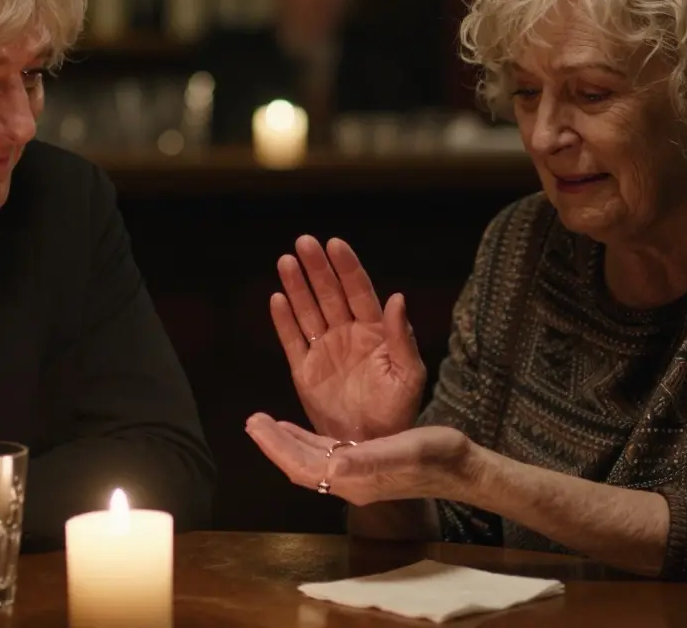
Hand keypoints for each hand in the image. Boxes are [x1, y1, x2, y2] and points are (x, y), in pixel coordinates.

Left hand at [245, 413, 473, 505]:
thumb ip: (368, 459)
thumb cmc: (436, 457)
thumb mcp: (403, 451)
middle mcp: (350, 481)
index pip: (303, 468)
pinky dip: (305, 440)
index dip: (277, 448)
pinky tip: (296, 430)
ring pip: (309, 460)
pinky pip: (325, 454)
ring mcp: (356, 474)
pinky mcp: (365, 463)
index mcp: (353, 480)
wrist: (461, 467)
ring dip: (285, 442)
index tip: (256, 427)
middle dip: (274, 444)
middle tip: (252, 420)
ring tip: (263, 422)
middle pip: (300, 465)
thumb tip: (334, 465)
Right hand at [270, 236, 425, 441]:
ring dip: (297, 286)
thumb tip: (397, 297)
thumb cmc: (396, 410)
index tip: (335, 244)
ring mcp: (324, 350)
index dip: (347, 267)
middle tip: (304, 242)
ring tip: (286, 261)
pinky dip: (284, 320)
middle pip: (330, 293)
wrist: (370, 445)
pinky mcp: (305, 370)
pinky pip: (292, 340)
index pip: (359, 291)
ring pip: (308, 310)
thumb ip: (401, 337)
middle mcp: (347, 334)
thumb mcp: (409, 375)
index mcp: (374, 331)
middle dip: (317, 268)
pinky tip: (277, 298)